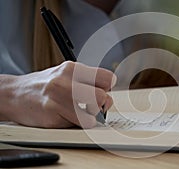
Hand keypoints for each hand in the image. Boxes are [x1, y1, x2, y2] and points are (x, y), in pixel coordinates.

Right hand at [0, 61, 115, 127]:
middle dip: (100, 105)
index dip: (107, 88)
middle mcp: (65, 81)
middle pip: (102, 96)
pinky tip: (66, 117)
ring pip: (93, 114)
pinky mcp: (52, 114)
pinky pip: (78, 124)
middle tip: (91, 106)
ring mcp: (58, 98)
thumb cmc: (45, 86)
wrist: (14, 94)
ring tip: (78, 112)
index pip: (108, 78)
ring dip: (89, 117)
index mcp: (72, 68)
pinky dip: (77, 124)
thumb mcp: (66, 75)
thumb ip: (88, 82)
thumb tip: (109, 97)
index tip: (101, 92)